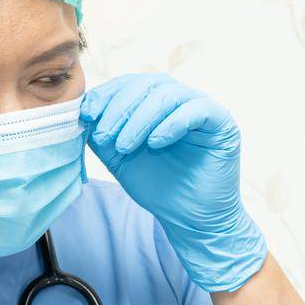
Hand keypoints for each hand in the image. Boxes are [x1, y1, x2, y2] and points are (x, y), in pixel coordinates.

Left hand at [81, 73, 266, 291]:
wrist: (191, 221)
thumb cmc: (159, 188)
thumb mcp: (119, 157)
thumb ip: (102, 133)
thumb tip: (83, 110)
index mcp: (157, 103)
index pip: (130, 84)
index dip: (107, 94)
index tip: (87, 115)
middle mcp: (181, 100)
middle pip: (148, 83)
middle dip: (120, 108)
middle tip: (105, 136)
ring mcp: (202, 109)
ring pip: (169, 94)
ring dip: (140, 119)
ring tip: (125, 147)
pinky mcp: (221, 123)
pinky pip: (196, 110)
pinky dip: (171, 124)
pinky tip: (155, 144)